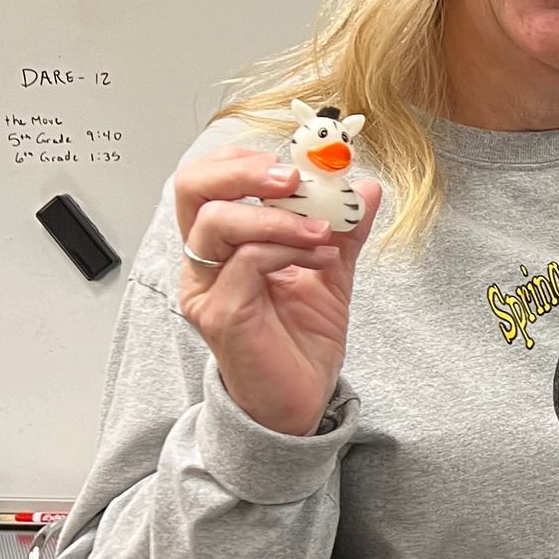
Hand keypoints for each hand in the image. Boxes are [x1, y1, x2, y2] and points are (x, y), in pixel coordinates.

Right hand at [173, 146, 381, 436]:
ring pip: (219, 222)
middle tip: (294, 177)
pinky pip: (246, 262)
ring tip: (323, 232)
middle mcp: (204, 261)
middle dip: (244, 171)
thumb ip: (344, 228)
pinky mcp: (219, 314)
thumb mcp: (331, 271)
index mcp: (222, 243)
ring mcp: (206, 288)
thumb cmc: (302, 340)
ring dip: (279, 216)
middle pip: (192, 188)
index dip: (245, 159)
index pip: (209, 180)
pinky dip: (287, 249)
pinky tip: (321, 260)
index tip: (296, 162)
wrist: (302, 399)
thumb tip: (365, 186)